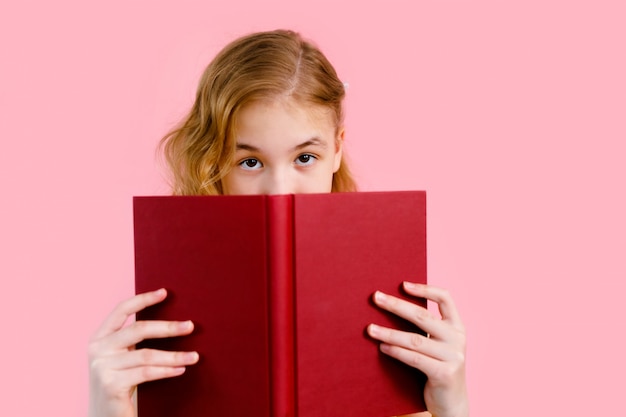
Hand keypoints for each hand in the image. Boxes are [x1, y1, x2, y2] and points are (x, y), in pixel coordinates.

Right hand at [88, 289, 199, 416]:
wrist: (105, 416)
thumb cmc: (120, 383)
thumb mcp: (121, 356)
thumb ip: (133, 339)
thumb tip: (170, 320)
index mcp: (99, 337)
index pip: (121, 310)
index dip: (143, 299)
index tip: (165, 292)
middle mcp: (97, 349)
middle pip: (138, 330)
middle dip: (168, 327)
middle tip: (191, 326)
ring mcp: (102, 367)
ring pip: (146, 355)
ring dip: (174, 355)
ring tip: (194, 356)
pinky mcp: (110, 385)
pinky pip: (146, 373)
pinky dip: (167, 370)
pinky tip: (180, 369)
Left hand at [367, 282, 467, 416]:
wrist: (451, 402)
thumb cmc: (437, 367)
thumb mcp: (437, 344)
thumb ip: (426, 328)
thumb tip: (391, 304)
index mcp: (457, 326)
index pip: (445, 298)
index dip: (424, 289)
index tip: (403, 284)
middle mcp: (458, 338)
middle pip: (422, 316)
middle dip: (396, 305)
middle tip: (376, 297)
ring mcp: (453, 356)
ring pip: (415, 339)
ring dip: (389, 332)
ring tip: (370, 328)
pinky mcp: (445, 373)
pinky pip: (415, 358)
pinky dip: (397, 351)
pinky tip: (382, 347)